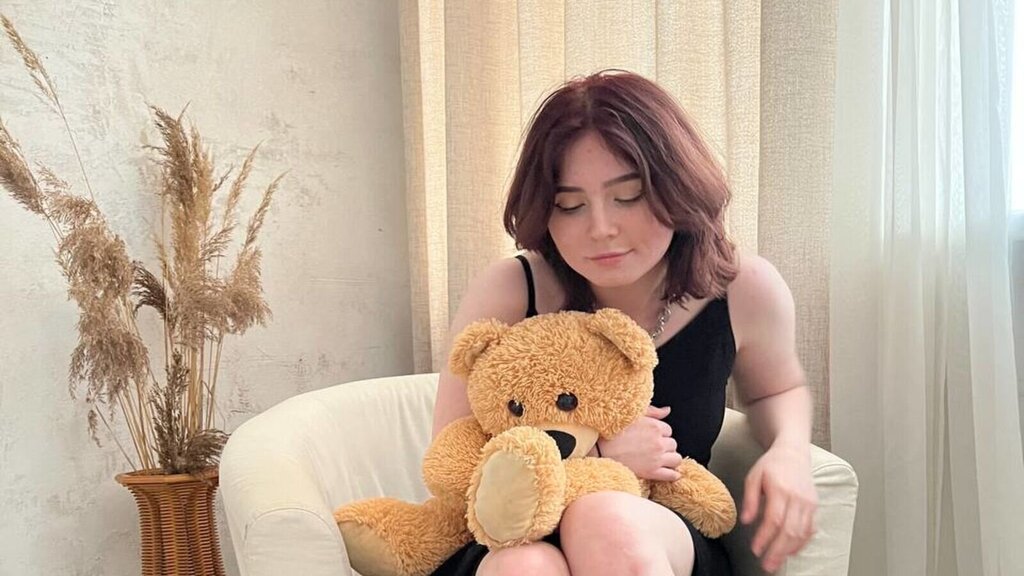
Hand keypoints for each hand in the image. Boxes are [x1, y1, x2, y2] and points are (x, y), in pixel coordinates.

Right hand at [595, 405, 681, 481]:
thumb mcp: (634, 416)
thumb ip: (652, 411)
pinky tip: (670, 472)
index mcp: (655, 427)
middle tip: (655, 448)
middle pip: (673, 444)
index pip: (669, 430)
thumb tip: (667, 410)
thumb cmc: (614, 432)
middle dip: (666, 446)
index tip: (654, 437)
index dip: (661, 434)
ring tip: (662, 459)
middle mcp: (658, 442)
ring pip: (676, 459)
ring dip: (671, 458)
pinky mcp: (652, 472)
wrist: (601, 450)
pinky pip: (671, 475)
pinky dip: (673, 474)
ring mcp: (657, 458)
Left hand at [741, 443, 817, 572]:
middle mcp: (798, 498)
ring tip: (777, 563)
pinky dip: (801, 543)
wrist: (793, 453)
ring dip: (789, 551)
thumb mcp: (754, 477)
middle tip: (767, 565)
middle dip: (778, 551)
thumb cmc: (772, 464)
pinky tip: (791, 552)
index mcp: (781, 489)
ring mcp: (809, 503)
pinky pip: (810, 529)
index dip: (765, 537)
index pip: (774, 519)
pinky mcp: (814, 506)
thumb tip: (745, 521)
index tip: (756, 550)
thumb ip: (750, 499)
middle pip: (790, 530)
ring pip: (801, 533)